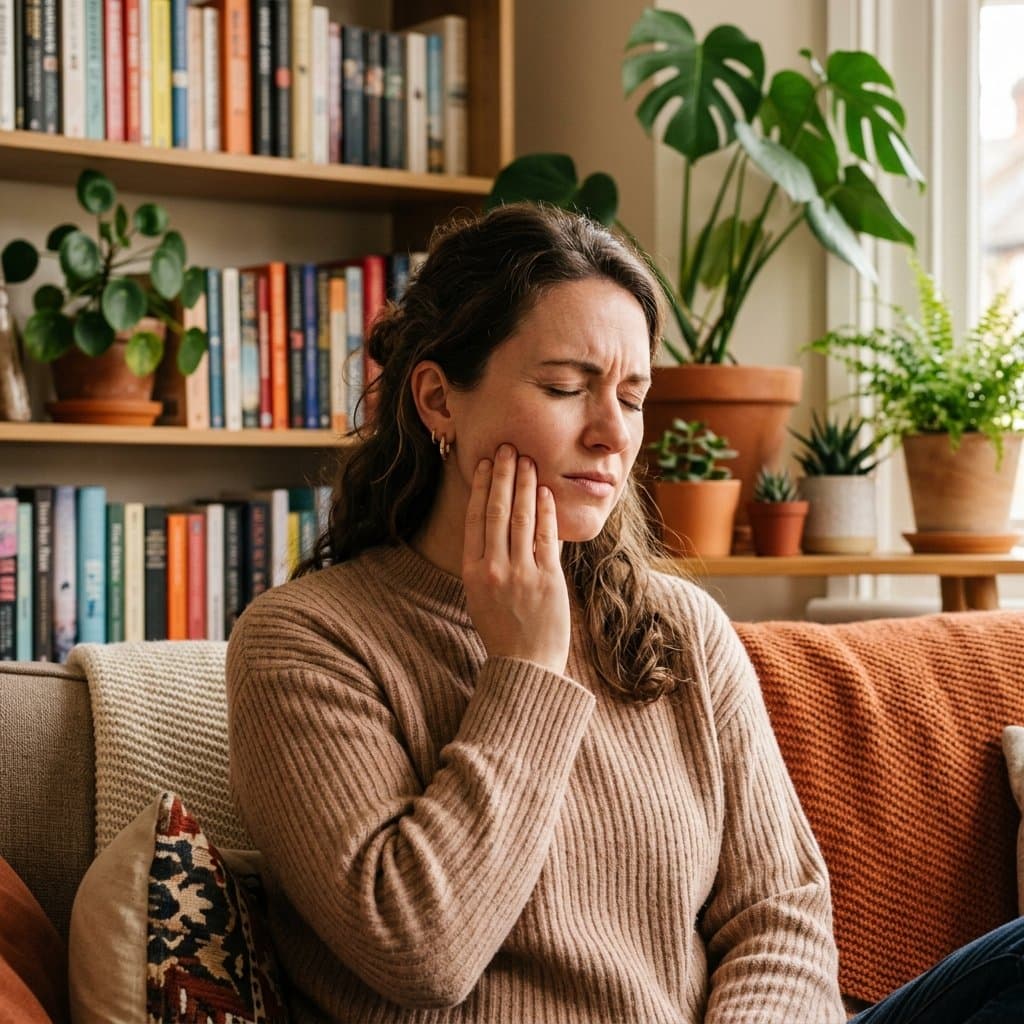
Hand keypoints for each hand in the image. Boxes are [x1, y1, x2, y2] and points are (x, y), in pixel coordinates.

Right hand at [462, 444, 570, 676]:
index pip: (476, 519)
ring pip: (522, 518)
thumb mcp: (482, 596)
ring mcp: (521, 574)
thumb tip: (498, 524)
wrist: (526, 667)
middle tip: (508, 448)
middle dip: (503, 476)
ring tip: (527, 460)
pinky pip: (546, 537)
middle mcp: (494, 570)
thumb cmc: (504, 631)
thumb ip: (487, 562)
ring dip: (525, 485)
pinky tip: (545, 491)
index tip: (486, 464)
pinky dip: (545, 511)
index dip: (481, 488)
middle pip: (498, 511)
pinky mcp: (548, 580)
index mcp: (473, 573)